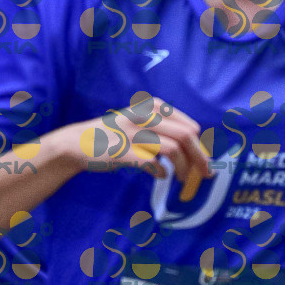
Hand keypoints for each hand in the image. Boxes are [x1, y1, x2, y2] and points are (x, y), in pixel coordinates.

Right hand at [58, 95, 210, 191]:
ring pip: (174, 150)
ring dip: (183, 168)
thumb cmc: (115, 135)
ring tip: (181, 178)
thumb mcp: (140, 121)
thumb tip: (197, 149)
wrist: (79, 142)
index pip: (190, 126)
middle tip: (205, 174)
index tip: (204, 161)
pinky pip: (154, 164)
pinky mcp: (124, 152)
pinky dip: (162, 172)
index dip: (201, 146)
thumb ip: (165, 128)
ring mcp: (134, 133)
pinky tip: (160, 175)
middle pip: (186, 137)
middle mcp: (145, 116)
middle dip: (200, 158)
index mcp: (153, 106)